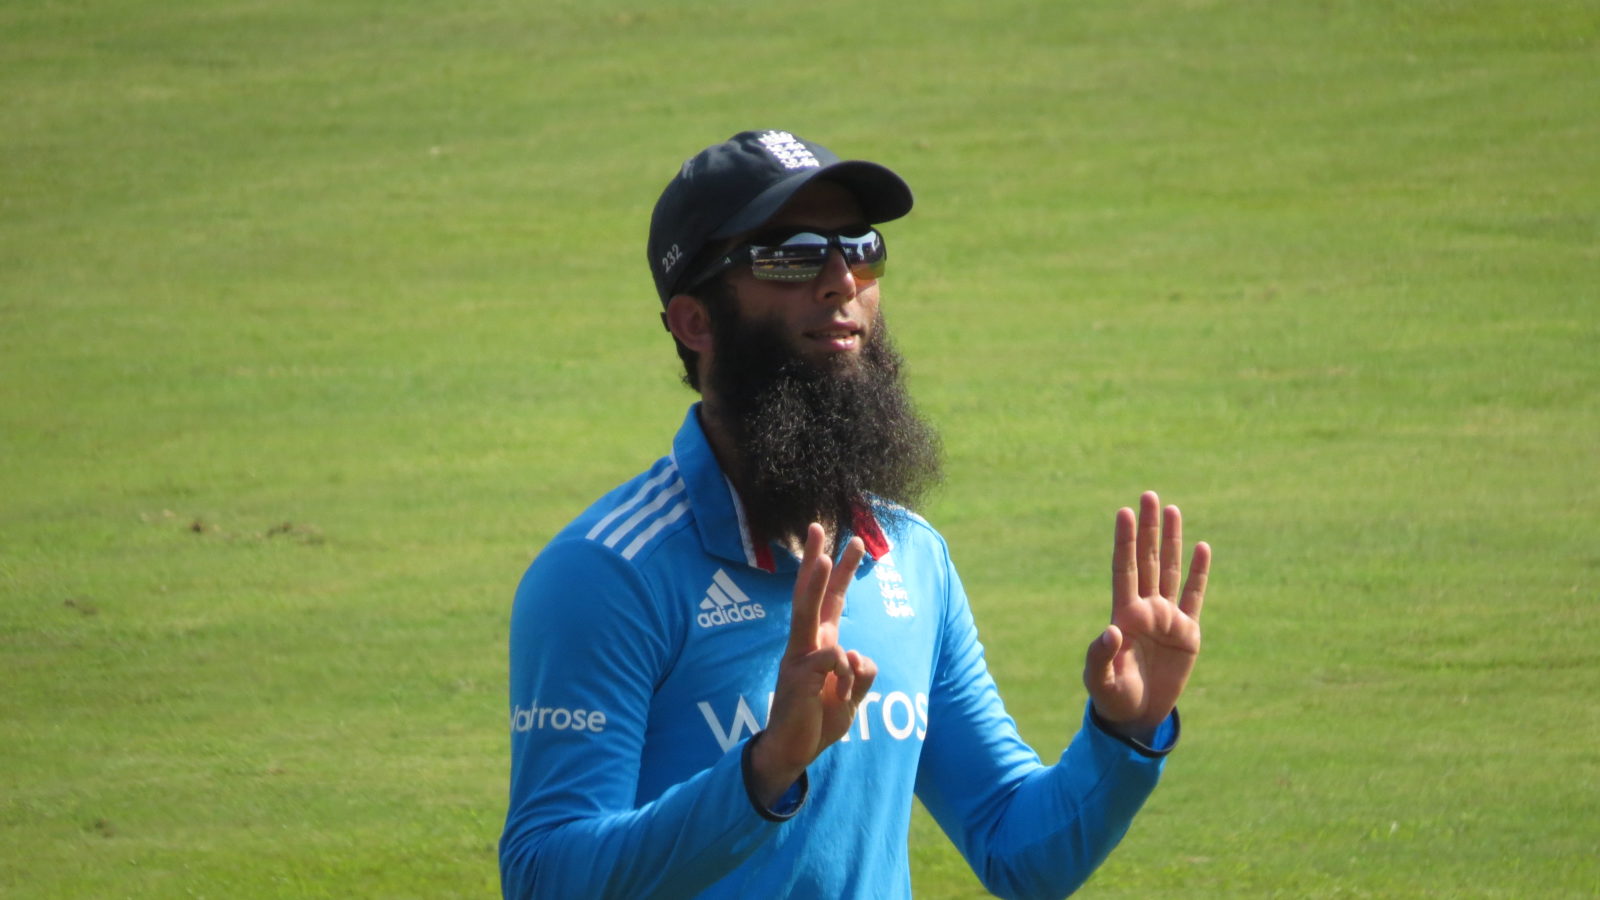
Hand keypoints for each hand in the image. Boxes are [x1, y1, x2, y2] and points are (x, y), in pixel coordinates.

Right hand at [749, 524, 878, 805]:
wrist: (793, 751)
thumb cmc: (819, 719)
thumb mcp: (852, 694)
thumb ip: (860, 672)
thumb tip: (857, 655)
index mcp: (818, 645)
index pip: (830, 600)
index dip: (840, 571)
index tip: (850, 541)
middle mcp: (805, 645)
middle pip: (811, 595)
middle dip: (817, 560)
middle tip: (819, 527)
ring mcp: (798, 659)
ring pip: (810, 614)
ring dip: (816, 586)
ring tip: (826, 564)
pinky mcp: (797, 677)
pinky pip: (833, 659)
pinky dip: (847, 675)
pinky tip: (840, 694)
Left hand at [1083, 491, 1209, 741]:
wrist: (1136, 716)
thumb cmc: (1112, 697)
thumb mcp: (1099, 680)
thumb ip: (1100, 656)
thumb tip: (1112, 630)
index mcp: (1124, 615)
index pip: (1125, 569)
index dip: (1124, 541)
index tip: (1123, 512)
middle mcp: (1146, 609)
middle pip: (1147, 559)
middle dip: (1148, 529)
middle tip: (1149, 496)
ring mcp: (1168, 618)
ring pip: (1171, 570)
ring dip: (1172, 541)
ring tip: (1172, 509)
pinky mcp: (1188, 633)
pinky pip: (1195, 596)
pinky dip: (1199, 573)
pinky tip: (1202, 547)